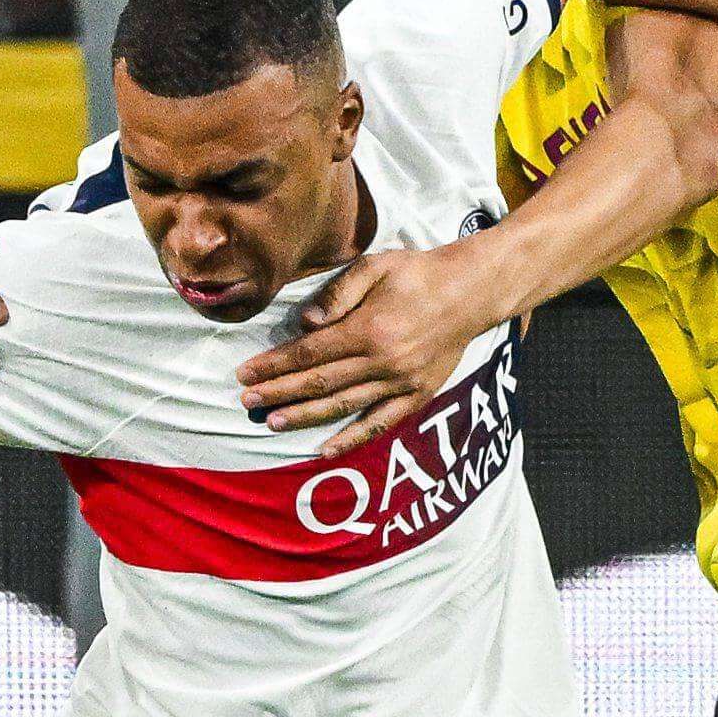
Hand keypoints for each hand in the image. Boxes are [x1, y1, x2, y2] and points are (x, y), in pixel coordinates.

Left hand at [238, 241, 506, 438]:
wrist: (471, 291)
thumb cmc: (417, 273)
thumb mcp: (376, 266)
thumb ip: (338, 292)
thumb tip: (305, 322)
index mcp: (369, 328)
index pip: (309, 352)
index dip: (274, 365)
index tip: (246, 372)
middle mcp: (383, 361)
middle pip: (320, 382)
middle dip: (279, 393)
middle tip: (246, 401)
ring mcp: (401, 382)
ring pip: (344, 406)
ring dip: (305, 417)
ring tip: (272, 423)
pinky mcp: (417, 395)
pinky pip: (380, 423)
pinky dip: (352, 438)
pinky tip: (325, 449)